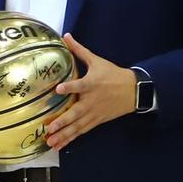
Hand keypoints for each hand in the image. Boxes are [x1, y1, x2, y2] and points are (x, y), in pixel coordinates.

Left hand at [43, 34, 136, 149]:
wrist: (133, 90)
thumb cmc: (112, 74)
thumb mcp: (97, 61)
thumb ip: (79, 50)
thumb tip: (65, 36)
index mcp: (91, 84)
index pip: (79, 85)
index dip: (69, 87)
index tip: (58, 89)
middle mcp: (91, 101)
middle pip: (76, 113)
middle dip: (62, 122)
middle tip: (49, 128)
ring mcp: (94, 113)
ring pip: (77, 126)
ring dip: (64, 135)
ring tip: (51, 143)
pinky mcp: (96, 121)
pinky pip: (82, 131)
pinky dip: (71, 139)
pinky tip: (60, 145)